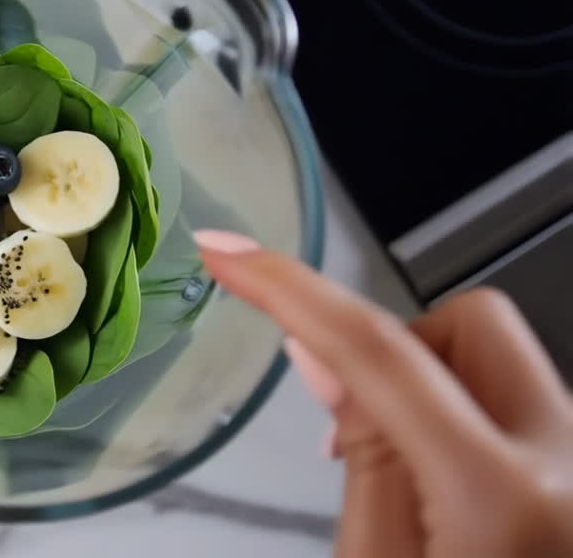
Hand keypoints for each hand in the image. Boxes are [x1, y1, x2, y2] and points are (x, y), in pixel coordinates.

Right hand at [194, 230, 572, 557]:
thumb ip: (363, 458)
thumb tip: (324, 356)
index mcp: (503, 499)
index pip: (378, 352)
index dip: (290, 288)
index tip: (232, 255)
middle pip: (473, 323)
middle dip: (399, 348)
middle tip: (356, 424)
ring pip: (504, 365)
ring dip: (437, 395)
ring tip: (412, 488)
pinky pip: (525, 412)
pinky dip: (471, 427)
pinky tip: (454, 502)